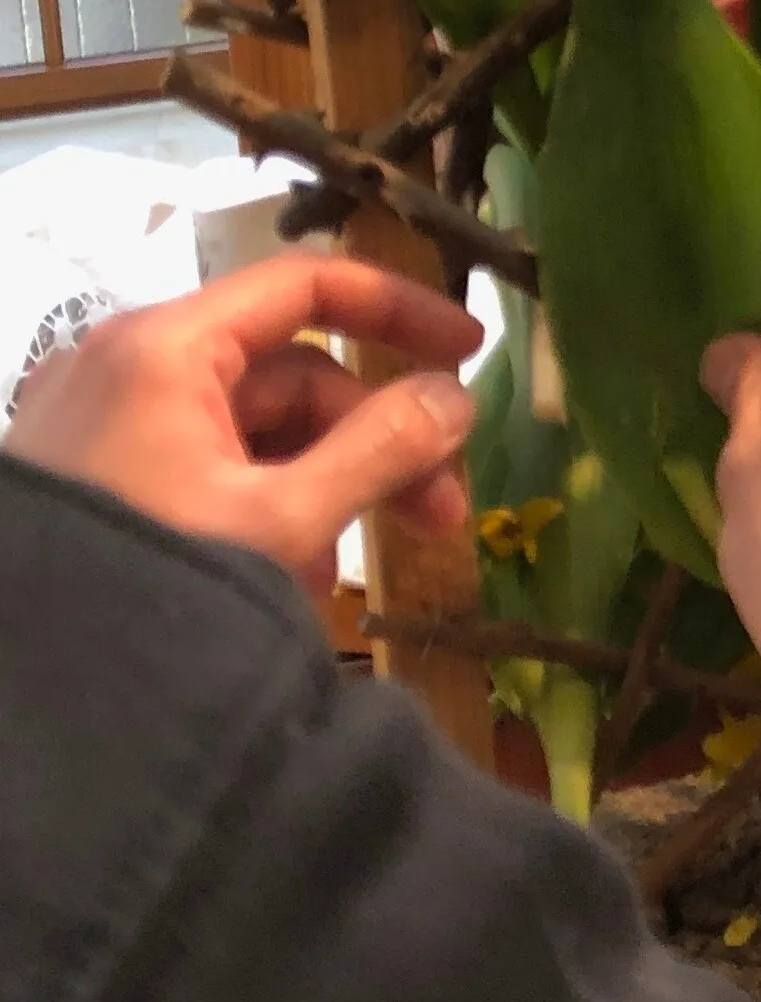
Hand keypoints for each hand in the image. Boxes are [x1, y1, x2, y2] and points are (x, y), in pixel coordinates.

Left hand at [4, 256, 480, 589]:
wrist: (23, 715)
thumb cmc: (152, 591)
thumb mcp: (280, 524)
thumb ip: (378, 451)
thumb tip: (457, 397)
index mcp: (166, 348)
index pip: (306, 287)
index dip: (399, 310)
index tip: (474, 352)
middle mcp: (129, 366)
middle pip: (286, 372)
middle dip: (371, 438)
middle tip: (441, 513)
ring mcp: (105, 425)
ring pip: (248, 429)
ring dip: (319, 485)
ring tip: (340, 578)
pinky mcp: (95, 480)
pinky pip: (200, 468)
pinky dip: (257, 506)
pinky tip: (286, 581)